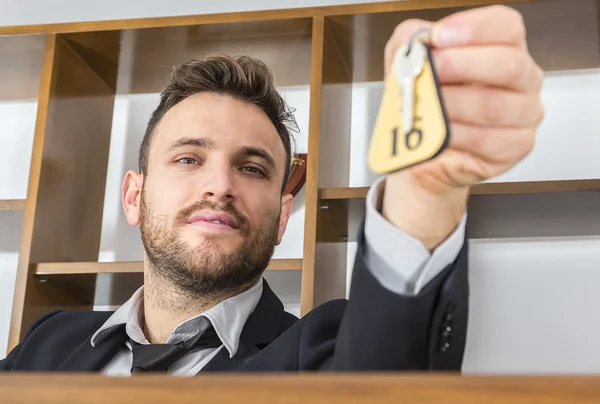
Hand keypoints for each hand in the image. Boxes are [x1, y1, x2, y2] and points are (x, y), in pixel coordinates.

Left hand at [380, 5, 543, 249]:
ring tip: (429, 114)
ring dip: (456, 111)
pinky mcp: (514, 152)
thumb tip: (414, 42)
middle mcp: (520, 81)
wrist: (423, 155)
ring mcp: (522, 118)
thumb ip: (408, 48)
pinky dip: (459, 142)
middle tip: (429, 76)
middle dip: (461, 71)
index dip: (473, 31)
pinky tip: (443, 140)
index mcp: (499, 51)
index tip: (438, 41)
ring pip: (499, 108)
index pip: (504, 27)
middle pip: (508, 66)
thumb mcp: (405, 71)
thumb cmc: (420, 110)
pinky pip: (491, 145)